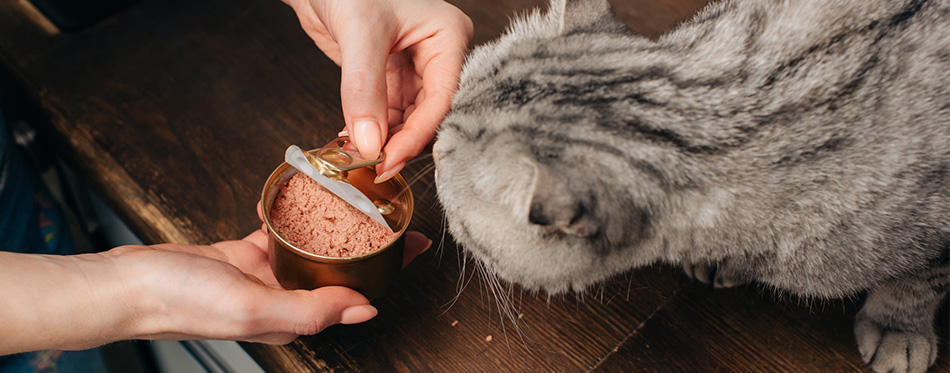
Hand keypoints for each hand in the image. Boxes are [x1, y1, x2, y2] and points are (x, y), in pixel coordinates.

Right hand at [110, 229, 430, 343]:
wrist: (127, 286)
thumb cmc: (181, 303)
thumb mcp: (253, 308)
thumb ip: (310, 309)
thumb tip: (365, 309)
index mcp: (292, 316)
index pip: (355, 293)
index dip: (388, 271)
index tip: (416, 244)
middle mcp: (284, 297)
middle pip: (341, 267)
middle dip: (373, 243)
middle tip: (398, 211)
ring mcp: (263, 275)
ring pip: (312, 246)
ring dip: (338, 225)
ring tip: (364, 199)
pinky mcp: (243, 254)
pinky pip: (280, 231)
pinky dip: (295, 213)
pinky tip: (310, 195)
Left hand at [285, 0, 472, 181]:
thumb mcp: (360, 32)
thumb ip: (364, 87)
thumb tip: (368, 141)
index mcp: (449, 37)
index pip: (442, 99)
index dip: (417, 135)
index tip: (389, 160)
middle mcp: (438, 55)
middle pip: (430, 115)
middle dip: (401, 142)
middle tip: (375, 166)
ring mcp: (415, 68)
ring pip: (409, 119)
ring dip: (385, 141)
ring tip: (359, 157)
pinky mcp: (391, 78)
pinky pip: (389, 114)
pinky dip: (372, 132)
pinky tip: (354, 142)